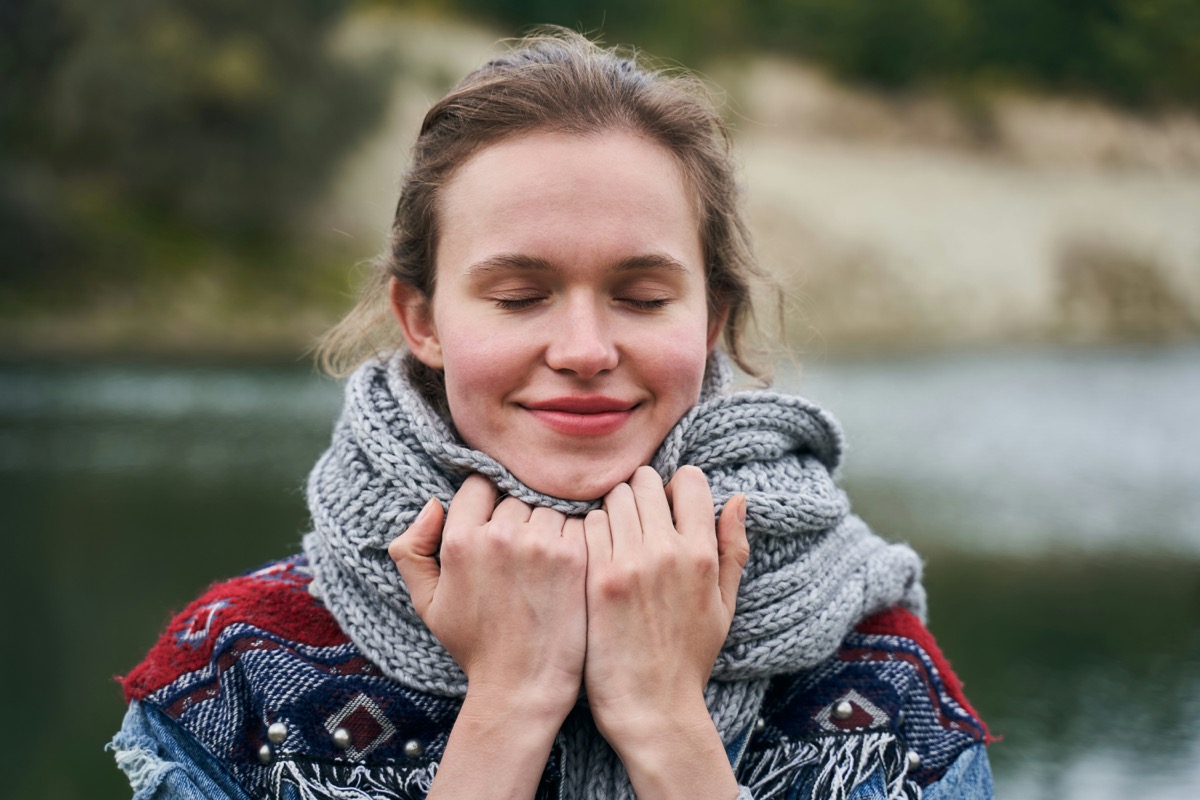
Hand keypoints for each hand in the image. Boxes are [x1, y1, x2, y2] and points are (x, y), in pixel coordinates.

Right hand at [388, 475, 587, 718]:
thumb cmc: (474, 645)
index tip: (496, 524)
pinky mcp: (574, 556)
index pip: (479, 485)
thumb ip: (411, 549)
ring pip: (549, 506)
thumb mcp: (426, 602)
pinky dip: (575, 537)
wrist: (522, 684)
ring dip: (549, 525)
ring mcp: (539, 544)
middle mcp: (499, 535)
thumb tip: (432, 503)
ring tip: (544, 562)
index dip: (488, 501)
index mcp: (460, 541)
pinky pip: (578, 522)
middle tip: (522, 551)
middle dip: (519, 515)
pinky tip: (567, 566)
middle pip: (516, 495)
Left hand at [582, 465, 747, 774]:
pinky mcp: (596, 578)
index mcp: (702, 555)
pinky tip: (594, 555)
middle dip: (640, 493)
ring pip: (613, 497)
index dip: (676, 486)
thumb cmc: (688, 659)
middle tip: (635, 520)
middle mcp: (667, 551)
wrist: (651, 708)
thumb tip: (737, 499)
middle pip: (644, 481)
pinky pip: (587, 525)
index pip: (688, 480)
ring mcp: (629, 563)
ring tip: (614, 538)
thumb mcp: (724, 606)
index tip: (667, 505)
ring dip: (613, 510)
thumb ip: (732, 549)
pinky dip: (589, 531)